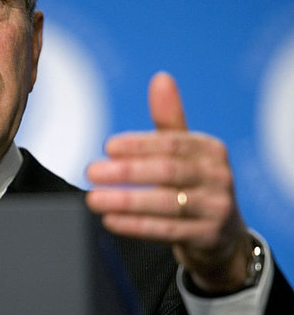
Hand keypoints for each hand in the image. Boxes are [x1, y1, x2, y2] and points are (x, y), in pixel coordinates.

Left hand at [86, 72, 251, 292]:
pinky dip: (136, 226)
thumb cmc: (195, 184)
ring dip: (126, 201)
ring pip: (166, 203)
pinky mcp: (207, 236)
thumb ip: (169, 119)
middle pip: (168, 171)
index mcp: (211, 150)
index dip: (138, 144)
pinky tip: (111, 220)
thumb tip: (161, 78)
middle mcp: (218, 177)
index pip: (171, 143)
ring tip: (94, 199)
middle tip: (92, 171)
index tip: (107, 146)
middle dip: (127, 172)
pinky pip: (167, 230)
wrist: (222, 235)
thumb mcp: (187, 152)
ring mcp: (216, 208)